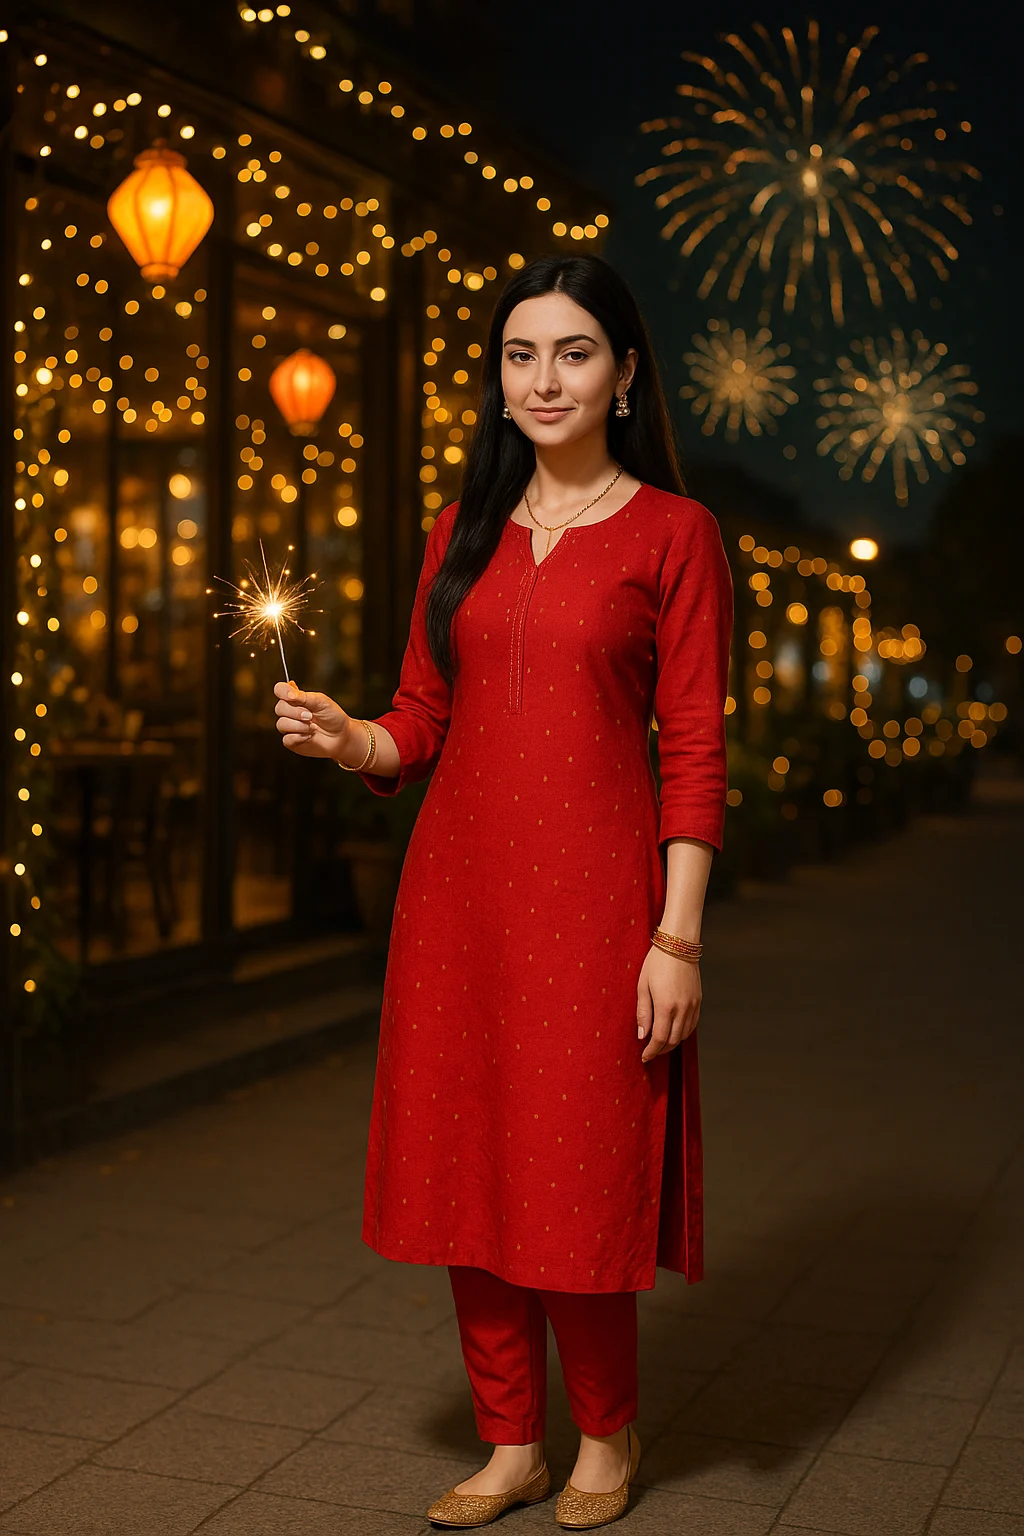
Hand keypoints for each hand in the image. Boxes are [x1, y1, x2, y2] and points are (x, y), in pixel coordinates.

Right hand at [273, 680, 356, 761]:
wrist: (341, 736)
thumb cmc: (333, 716)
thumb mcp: (321, 702)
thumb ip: (304, 697)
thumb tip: (289, 693)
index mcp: (296, 698)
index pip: (280, 690)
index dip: (282, 691)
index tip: (291, 697)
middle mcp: (290, 711)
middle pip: (279, 708)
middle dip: (295, 712)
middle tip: (310, 716)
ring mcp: (289, 726)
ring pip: (281, 724)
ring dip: (299, 726)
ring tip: (314, 727)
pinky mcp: (291, 741)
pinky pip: (286, 739)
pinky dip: (299, 737)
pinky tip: (310, 736)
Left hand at [637, 945, 700, 1063]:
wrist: (679, 944)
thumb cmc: (656, 963)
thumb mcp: (642, 986)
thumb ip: (643, 1013)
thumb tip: (642, 1035)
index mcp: (666, 1006)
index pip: (660, 1039)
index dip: (651, 1051)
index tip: (644, 1056)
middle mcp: (682, 1009)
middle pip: (673, 1040)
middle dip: (661, 1050)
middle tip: (650, 1052)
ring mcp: (693, 1005)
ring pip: (684, 1035)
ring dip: (672, 1043)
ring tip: (660, 1044)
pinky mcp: (698, 1000)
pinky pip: (692, 1025)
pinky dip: (682, 1033)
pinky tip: (674, 1032)